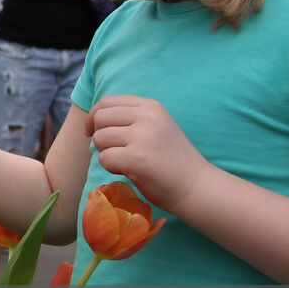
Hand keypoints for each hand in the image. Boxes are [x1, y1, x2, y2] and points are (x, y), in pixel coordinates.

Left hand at [85, 95, 212, 212]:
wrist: (196, 186)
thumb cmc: (171, 160)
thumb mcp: (155, 127)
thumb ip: (130, 118)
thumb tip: (93, 121)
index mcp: (150, 106)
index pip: (107, 102)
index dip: (94, 117)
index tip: (94, 132)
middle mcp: (147, 116)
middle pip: (100, 118)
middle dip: (99, 136)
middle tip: (112, 151)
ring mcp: (143, 136)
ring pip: (100, 139)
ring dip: (105, 153)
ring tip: (124, 162)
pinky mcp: (137, 158)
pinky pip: (105, 158)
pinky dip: (110, 168)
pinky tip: (128, 171)